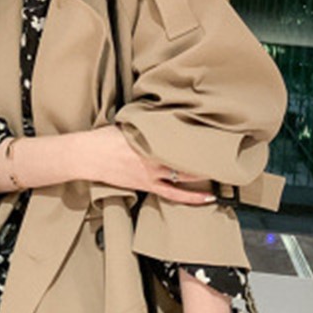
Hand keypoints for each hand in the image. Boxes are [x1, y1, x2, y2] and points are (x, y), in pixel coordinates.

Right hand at [81, 125, 215, 204]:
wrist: (87, 156)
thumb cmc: (104, 137)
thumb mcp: (128, 123)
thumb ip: (147, 123)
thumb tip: (164, 115)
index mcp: (149, 140)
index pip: (181, 139)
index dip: (200, 138)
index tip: (217, 134)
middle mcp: (153, 159)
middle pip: (186, 158)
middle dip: (205, 156)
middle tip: (225, 152)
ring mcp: (150, 175)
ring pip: (184, 176)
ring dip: (203, 174)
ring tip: (223, 171)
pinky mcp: (146, 185)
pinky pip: (173, 194)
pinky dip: (191, 197)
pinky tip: (207, 198)